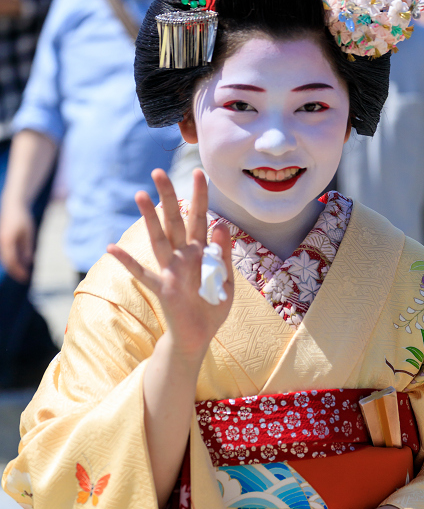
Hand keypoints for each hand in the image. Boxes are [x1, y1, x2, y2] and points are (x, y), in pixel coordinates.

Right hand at [0, 201, 34, 281]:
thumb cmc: (22, 219)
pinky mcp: (3, 240)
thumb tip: (27, 262)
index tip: (26, 278)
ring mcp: (1, 242)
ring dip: (15, 265)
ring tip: (24, 271)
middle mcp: (1, 242)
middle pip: (7, 262)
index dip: (18, 270)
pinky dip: (14, 259)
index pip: (12, 261)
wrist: (13, 206)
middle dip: (16, 271)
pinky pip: (7, 253)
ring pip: (6, 258)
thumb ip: (27, 247)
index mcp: (7, 241)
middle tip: (25, 278)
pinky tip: (22, 262)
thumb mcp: (28, 234)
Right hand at [107, 169, 233, 363]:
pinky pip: (142, 273)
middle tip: (159, 172)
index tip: (198, 172)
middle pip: (175, 221)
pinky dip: (127, 261)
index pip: (200, 218)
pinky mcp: (163, 288)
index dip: (200, 196)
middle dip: (168, 197)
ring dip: (149, 218)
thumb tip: (221, 224)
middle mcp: (182, 256)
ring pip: (158, 239)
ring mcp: (170, 270)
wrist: (200, 336)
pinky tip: (111, 247)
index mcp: (200, 252)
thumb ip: (223, 253)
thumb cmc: (212, 306)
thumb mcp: (227, 279)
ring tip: (140, 195)